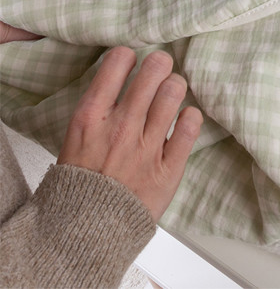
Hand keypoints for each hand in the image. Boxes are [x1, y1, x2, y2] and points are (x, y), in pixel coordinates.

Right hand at [58, 47, 202, 222]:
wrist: (84, 233)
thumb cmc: (81, 183)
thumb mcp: (77, 138)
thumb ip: (101, 108)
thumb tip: (123, 76)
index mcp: (91, 118)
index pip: (117, 61)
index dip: (129, 56)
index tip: (133, 61)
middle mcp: (121, 126)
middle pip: (155, 70)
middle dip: (160, 64)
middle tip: (160, 70)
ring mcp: (146, 146)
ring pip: (174, 91)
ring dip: (175, 87)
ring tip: (171, 93)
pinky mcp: (169, 167)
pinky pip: (191, 125)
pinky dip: (191, 116)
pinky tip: (184, 119)